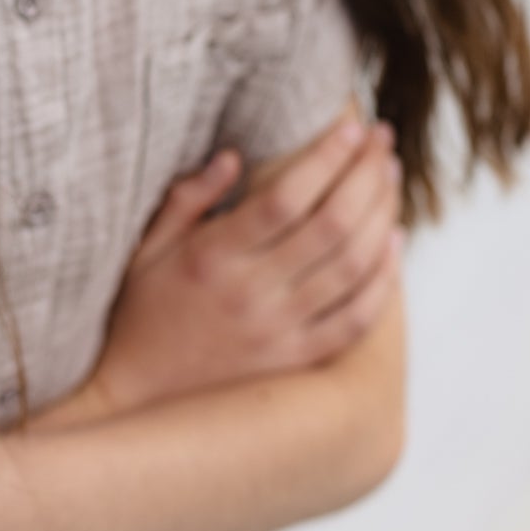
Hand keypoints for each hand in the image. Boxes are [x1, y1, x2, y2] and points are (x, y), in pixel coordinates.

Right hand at [90, 116, 403, 414]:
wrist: (136, 402)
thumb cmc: (138, 313)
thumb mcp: (145, 248)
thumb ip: (187, 198)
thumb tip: (233, 156)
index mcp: (213, 257)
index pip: (285, 197)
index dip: (325, 158)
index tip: (351, 128)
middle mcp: (252, 294)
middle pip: (331, 225)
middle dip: (365, 175)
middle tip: (384, 142)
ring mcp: (279, 332)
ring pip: (353, 267)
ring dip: (382, 216)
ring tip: (391, 179)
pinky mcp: (295, 362)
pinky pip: (355, 319)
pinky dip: (383, 280)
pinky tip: (393, 245)